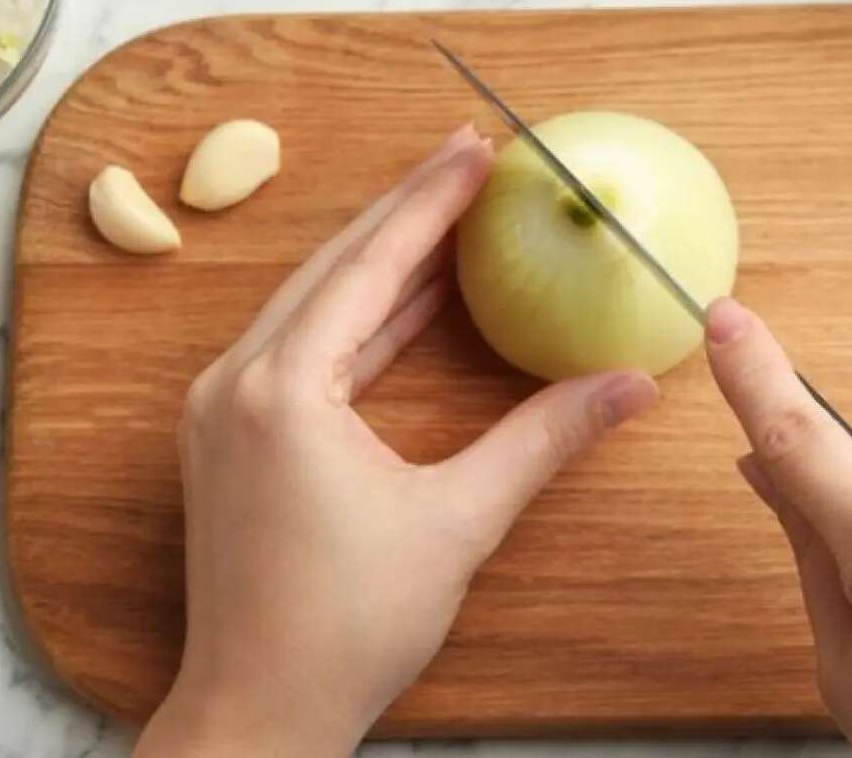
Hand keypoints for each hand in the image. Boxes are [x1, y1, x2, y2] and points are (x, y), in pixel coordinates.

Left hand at [136, 126, 659, 756]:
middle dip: (405, 212)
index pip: (369, 266)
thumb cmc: (344, 628)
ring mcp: (223, 410)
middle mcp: (236, 383)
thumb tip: (628, 384)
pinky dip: (356, 319)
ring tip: (448, 217)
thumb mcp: (457, 523)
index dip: (431, 203)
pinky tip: (406, 303)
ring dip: (380, 261)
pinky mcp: (229, 439)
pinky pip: (298, 348)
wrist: (258, 712)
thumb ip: (543, 439)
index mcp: (281, 390)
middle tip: (467, 158)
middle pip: (332, 266)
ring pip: (310, 304)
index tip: (478, 149)